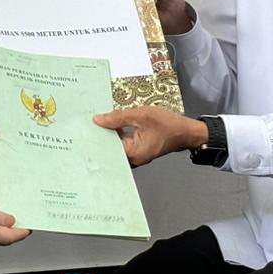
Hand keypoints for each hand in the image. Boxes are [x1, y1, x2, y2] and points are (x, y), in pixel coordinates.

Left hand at [93, 107, 209, 166]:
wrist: (186, 131)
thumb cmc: (170, 125)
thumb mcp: (142, 115)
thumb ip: (118, 117)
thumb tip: (99, 120)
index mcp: (134, 153)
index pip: (107, 147)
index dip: (96, 136)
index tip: (86, 128)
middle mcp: (134, 158)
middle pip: (110, 147)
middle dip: (101, 135)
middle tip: (89, 124)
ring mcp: (136, 155)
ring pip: (116, 145)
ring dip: (109, 133)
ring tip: (98, 122)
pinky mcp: (137, 150)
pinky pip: (122, 143)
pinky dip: (117, 134)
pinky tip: (112, 124)